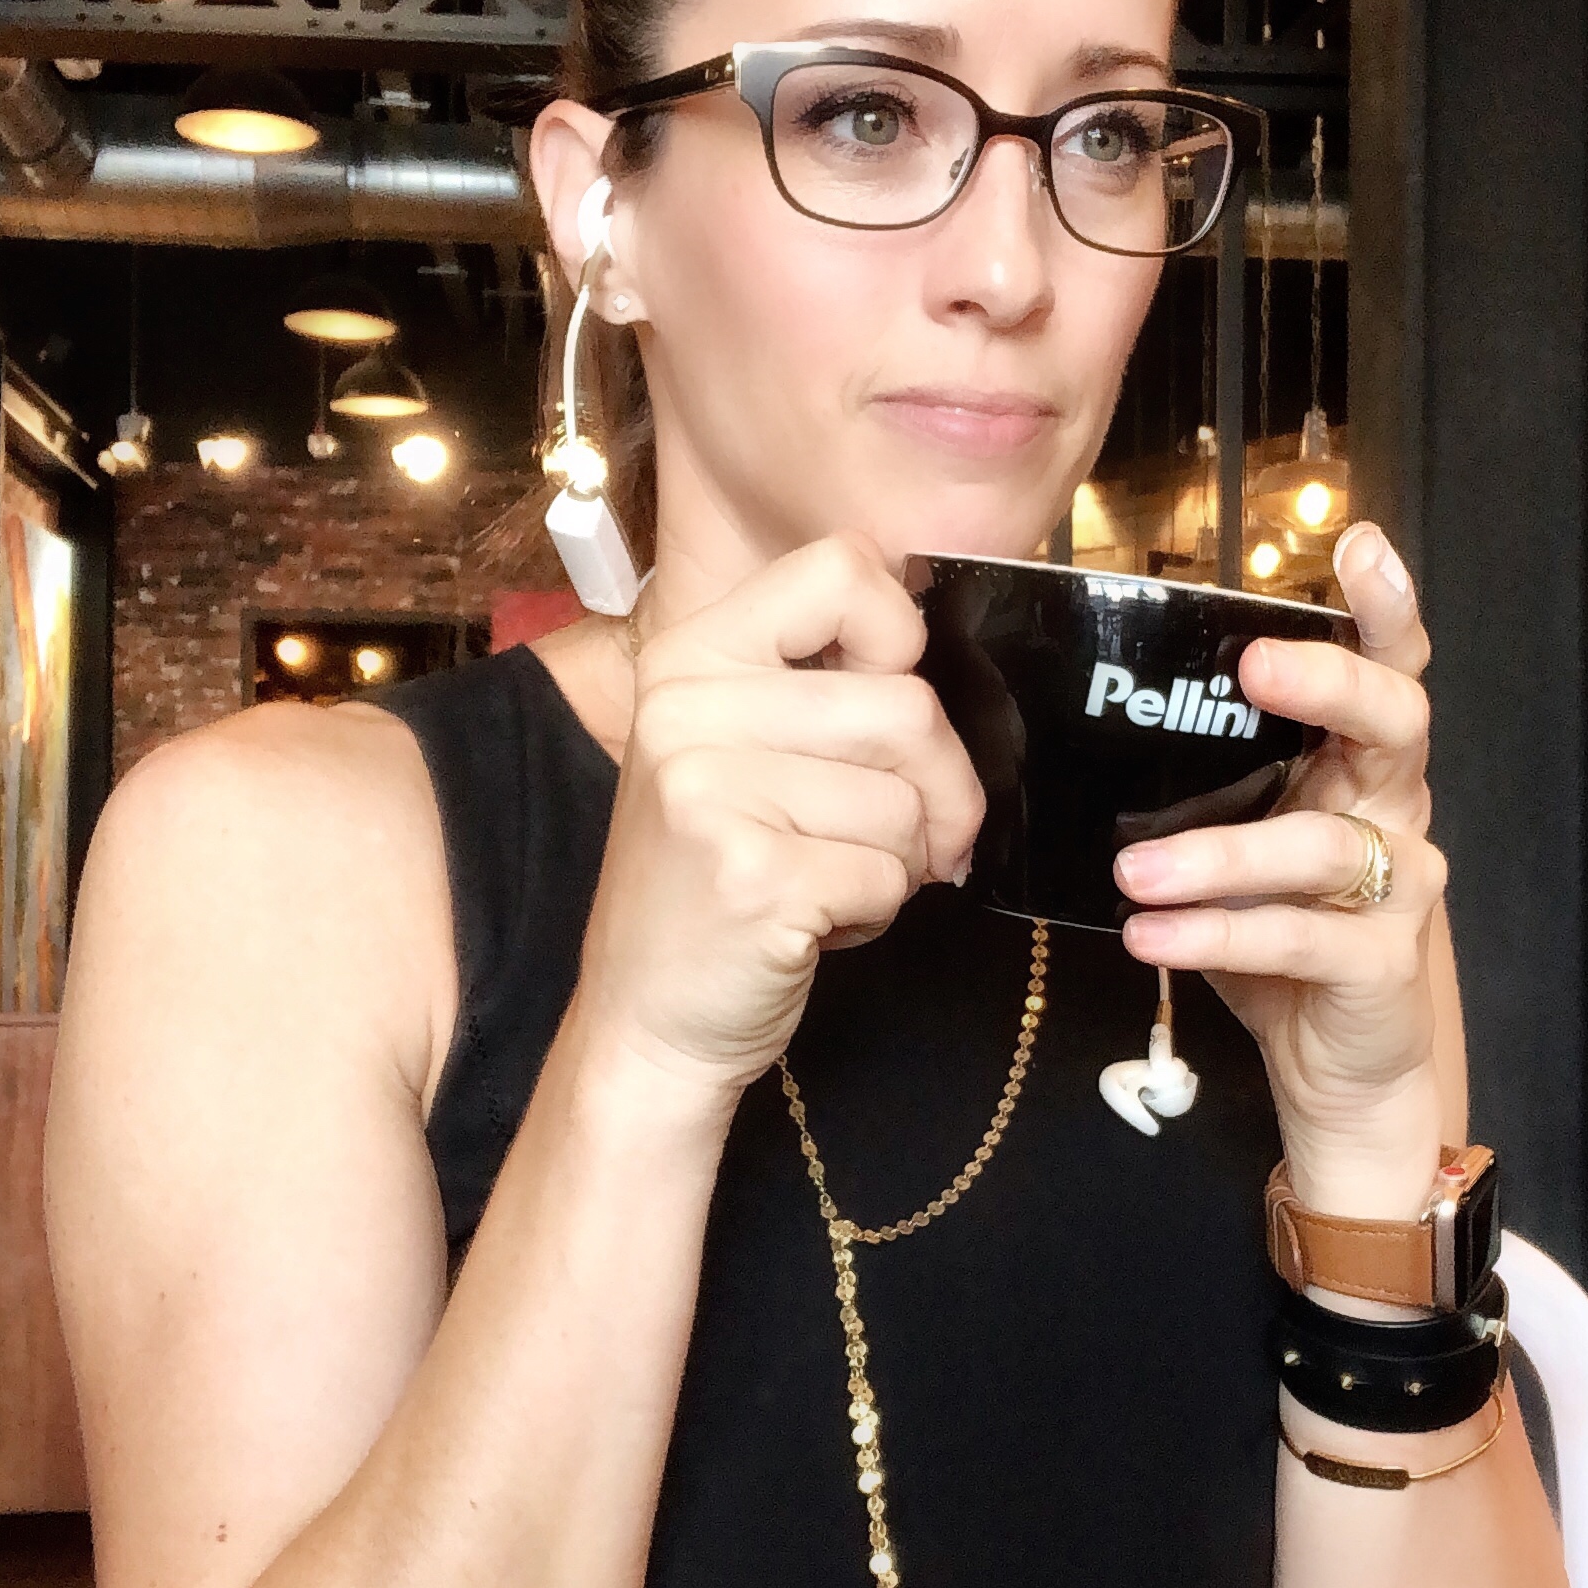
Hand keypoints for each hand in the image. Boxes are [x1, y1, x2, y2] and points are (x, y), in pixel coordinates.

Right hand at [575, 533, 984, 1095]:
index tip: (883, 704)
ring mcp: (710, 791)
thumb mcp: (736, 750)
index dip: (900, 639)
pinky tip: (813, 922)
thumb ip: (816, 685)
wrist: (644, 1019)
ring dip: (901, 860)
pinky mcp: (751, 876)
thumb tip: (943, 658)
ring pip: (905, 800)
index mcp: (690, 654)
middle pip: (907, 705)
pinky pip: (888, 875)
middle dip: (938, 790)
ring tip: (831, 879)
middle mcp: (688, 708)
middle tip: (903, 840)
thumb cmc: (716, 880)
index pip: (844, 568)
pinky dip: (876, 911)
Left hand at [1112, 522, 1446, 1208]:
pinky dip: (1219, 934)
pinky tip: (1153, 938)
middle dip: (1328, 683)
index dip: (1385, 604)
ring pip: (1320, 844)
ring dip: (1219, 854)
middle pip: (1394, 722)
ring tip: (1133, 873)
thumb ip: (1201, 791)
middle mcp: (1395, 812)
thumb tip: (1080, 724)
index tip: (1356, 544)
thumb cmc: (1280, 945)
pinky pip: (1299, 936)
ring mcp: (1401, 889)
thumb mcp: (1240, 852)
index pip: (1391, 668)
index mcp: (1360, 769)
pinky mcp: (1382, 965)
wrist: (1343, 1075)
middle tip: (1250, 667)